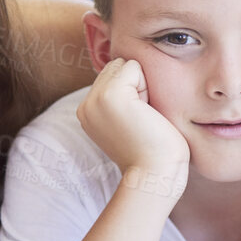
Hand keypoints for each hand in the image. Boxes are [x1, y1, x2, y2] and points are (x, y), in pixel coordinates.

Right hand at [76, 58, 187, 198]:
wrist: (155, 175)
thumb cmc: (155, 153)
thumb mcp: (131, 122)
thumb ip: (124, 100)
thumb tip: (133, 71)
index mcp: (89, 112)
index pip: (113, 75)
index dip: (135, 91)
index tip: (139, 121)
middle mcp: (85, 105)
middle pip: (118, 66)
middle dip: (137, 85)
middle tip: (143, 119)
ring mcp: (94, 99)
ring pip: (125, 65)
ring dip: (143, 86)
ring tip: (144, 116)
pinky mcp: (110, 95)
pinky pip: (134, 67)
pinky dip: (147, 86)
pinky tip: (146, 113)